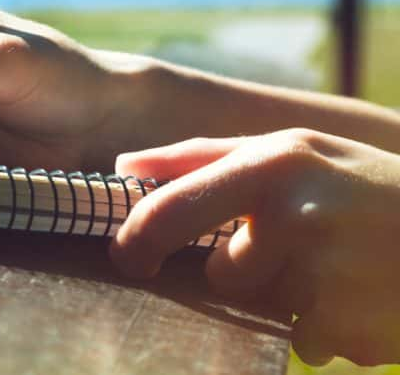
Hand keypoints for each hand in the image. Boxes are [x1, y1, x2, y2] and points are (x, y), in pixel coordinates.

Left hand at [110, 128, 399, 366]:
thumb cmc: (364, 184)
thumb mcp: (292, 150)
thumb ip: (203, 157)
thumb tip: (125, 166)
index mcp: (271, 164)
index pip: (173, 208)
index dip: (137, 237)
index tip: (127, 258)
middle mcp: (294, 216)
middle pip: (220, 275)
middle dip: (245, 271)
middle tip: (300, 246)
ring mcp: (327, 275)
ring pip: (269, 311)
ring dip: (297, 300)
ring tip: (345, 265)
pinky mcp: (351, 326)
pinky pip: (311, 342)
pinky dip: (333, 327)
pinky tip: (367, 293)